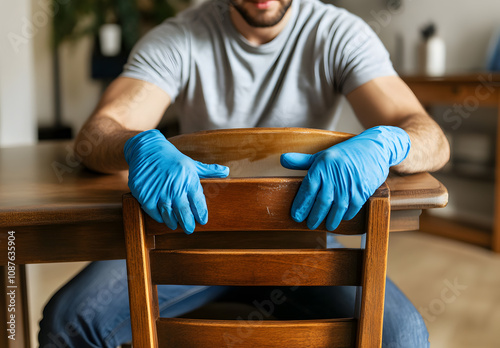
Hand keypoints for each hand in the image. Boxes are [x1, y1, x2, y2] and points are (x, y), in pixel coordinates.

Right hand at [124, 129, 228, 233]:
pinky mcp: (145, 195)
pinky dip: (159, 217)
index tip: (203, 220)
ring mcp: (159, 192)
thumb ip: (209, 170)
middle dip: (189, 224)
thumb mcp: (192, 163)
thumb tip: (226, 171)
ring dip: (174, 223)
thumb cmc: (172, 159)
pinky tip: (163, 217)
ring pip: (169, 216)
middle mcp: (175, 187)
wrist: (146, 149)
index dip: (201, 214)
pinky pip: (154, 213)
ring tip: (176, 224)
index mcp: (189, 179)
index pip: (199, 202)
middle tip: (190, 229)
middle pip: (184, 213)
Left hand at [280, 126, 409, 230]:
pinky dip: (346, 216)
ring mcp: (349, 184)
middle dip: (314, 216)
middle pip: (321, 202)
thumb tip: (282, 159)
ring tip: (326, 226)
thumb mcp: (322, 155)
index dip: (301, 205)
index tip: (295, 216)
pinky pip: (352, 208)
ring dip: (330, 220)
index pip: (307, 189)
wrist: (374, 149)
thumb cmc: (344, 154)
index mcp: (322, 166)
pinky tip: (341, 219)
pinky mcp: (362, 191)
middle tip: (309, 225)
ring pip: (337, 208)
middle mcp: (334, 176)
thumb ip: (302, 161)